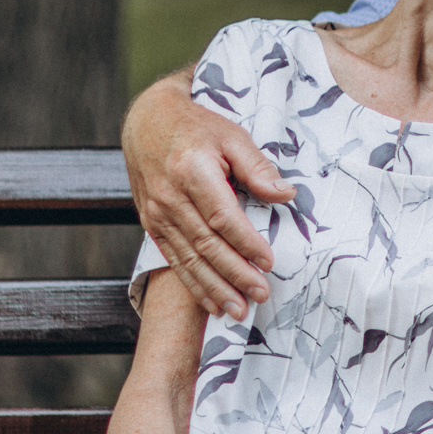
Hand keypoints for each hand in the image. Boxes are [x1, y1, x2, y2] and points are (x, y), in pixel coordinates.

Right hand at [122, 71, 292, 319]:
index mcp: (191, 172)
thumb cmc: (196, 128)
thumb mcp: (231, 135)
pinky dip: (193, 284)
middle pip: (205, 245)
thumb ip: (257, 167)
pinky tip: (211, 302)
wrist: (147, 122)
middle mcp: (170, 197)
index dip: (246, 243)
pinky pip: (174, 260)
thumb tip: (285, 194)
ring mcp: (157, 213)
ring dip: (213, 288)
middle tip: (260, 295)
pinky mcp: (151, 224)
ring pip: (188, 259)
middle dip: (234, 275)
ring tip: (237, 311)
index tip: (269, 263)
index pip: (222, 217)